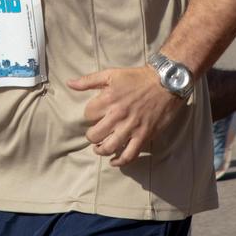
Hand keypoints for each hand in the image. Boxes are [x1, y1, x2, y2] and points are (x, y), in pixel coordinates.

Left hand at [69, 65, 185, 167]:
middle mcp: (117, 115)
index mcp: (108, 99)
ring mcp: (131, 127)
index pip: (88, 114)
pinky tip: (114, 161)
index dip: (89, 116)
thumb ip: (89, 80)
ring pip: (109, 147)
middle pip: (94, 134)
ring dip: (100, 150)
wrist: (166, 82)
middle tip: (95, 134)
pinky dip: (120, 162)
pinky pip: (129, 155)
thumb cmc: (137, 77)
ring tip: (99, 148)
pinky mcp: (144, 136)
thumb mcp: (111, 73)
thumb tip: (69, 83)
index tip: (95, 115)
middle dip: (92, 135)